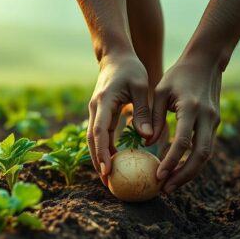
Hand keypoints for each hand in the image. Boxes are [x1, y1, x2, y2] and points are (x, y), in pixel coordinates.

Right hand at [88, 53, 153, 185]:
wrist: (115, 56)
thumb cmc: (131, 69)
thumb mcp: (141, 87)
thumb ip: (142, 112)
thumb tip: (147, 137)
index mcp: (104, 102)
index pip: (100, 131)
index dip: (102, 152)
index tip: (107, 169)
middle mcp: (95, 108)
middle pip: (92, 140)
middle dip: (97, 162)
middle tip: (107, 182)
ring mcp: (95, 111)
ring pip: (93, 139)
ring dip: (99, 158)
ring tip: (109, 178)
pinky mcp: (99, 113)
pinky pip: (100, 135)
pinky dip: (104, 149)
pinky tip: (114, 162)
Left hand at [148, 56, 221, 192]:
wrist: (205, 61)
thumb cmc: (177, 76)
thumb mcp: (160, 92)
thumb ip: (153, 117)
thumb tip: (148, 144)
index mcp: (191, 108)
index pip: (183, 142)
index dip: (172, 161)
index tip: (158, 176)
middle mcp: (207, 117)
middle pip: (201, 155)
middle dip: (184, 175)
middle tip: (165, 188)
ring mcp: (214, 121)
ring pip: (206, 155)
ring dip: (190, 172)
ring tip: (170, 185)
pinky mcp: (215, 123)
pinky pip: (205, 148)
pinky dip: (193, 162)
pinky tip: (177, 171)